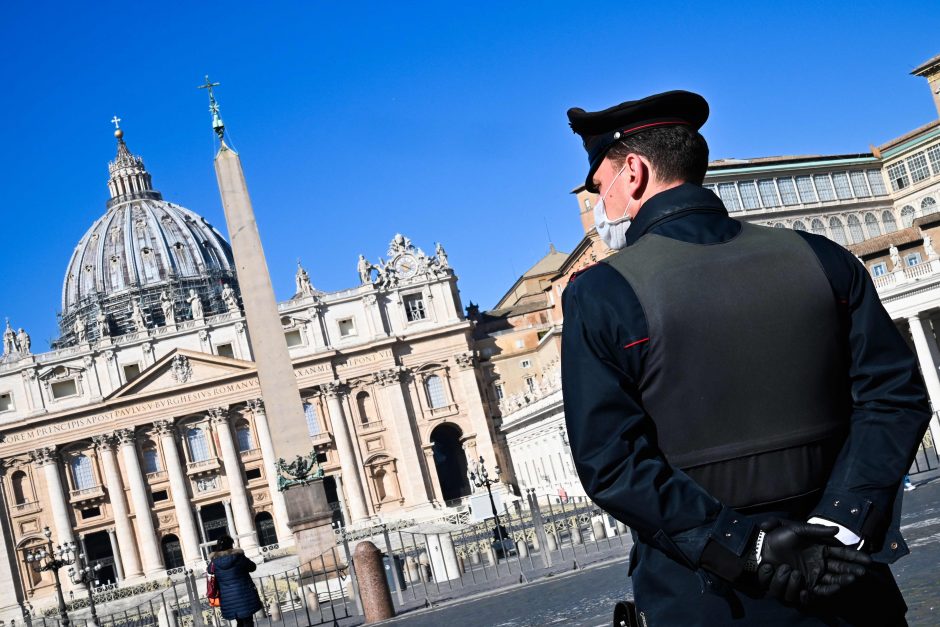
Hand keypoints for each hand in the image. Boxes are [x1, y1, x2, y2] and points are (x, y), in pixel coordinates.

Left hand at [757, 518, 871, 603]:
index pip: (842, 554)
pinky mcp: (801, 583)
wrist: (761, 547)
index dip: (855, 557)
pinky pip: (816, 590)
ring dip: (840, 580)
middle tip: (860, 573)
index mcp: (820, 550)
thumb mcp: (797, 529)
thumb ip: (816, 530)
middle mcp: (819, 563)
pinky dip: (825, 589)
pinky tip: (832, 586)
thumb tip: (837, 529)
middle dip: (851, 571)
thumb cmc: (778, 537)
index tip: (867, 560)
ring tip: (849, 578)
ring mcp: (811, 574)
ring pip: (830, 580)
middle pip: (840, 569)